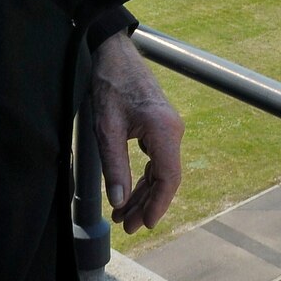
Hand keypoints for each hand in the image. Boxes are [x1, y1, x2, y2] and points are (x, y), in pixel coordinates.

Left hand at [92, 31, 183, 233]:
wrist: (113, 54)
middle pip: (165, 178)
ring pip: (161, 171)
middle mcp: (173, 130)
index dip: (157, 205)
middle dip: (146, 205)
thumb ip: (115, 166)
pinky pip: (156, 159)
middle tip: (126, 227)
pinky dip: (144, 179)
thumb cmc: (109, 85)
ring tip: (123, 215)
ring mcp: (168, 128)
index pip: (168, 178)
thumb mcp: (106, 129)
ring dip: (144, 194)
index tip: (143, 224)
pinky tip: (129, 193)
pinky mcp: (160, 126)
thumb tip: (119, 201)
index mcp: (164, 130)